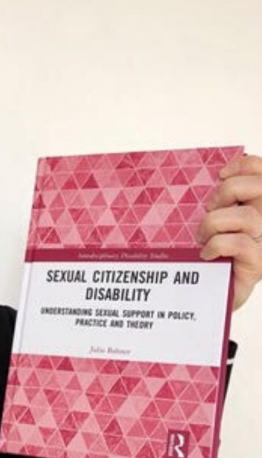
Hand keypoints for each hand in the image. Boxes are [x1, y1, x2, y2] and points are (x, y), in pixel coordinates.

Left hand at [196, 154, 261, 310]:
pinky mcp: (259, 264)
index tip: (220, 175)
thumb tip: (202, 180)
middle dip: (227, 192)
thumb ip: (212, 202)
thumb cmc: (206, 255)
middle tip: (208, 209)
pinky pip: (240, 244)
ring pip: (248, 216)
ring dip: (215, 222)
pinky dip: (217, 244)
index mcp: (258, 206)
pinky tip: (205, 253)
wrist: (208, 292)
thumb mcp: (206, 222)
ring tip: (202, 236)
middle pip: (260, 187)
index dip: (245, 165)